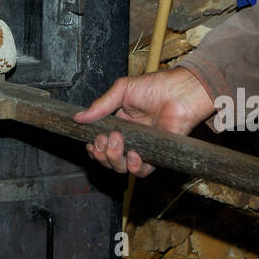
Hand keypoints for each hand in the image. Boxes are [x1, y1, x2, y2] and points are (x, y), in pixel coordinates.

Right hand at [73, 66, 216, 176]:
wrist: (180, 92)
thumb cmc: (156, 86)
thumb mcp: (122, 90)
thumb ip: (100, 106)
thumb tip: (77, 118)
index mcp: (120, 123)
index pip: (100, 143)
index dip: (93, 147)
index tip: (90, 142)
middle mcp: (130, 138)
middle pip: (107, 158)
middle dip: (101, 152)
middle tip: (106, 139)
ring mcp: (143, 147)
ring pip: (121, 167)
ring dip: (114, 159)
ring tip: (118, 142)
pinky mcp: (157, 155)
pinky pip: (142, 171)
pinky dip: (134, 168)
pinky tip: (133, 156)